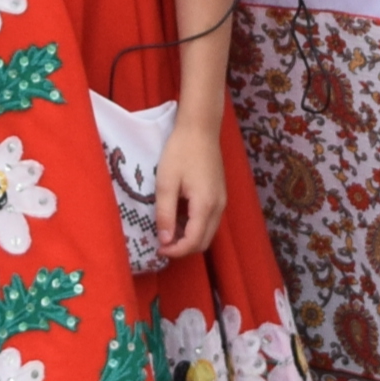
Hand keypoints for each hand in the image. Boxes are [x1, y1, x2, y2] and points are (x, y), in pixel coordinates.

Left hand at [154, 111, 228, 262]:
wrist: (200, 128)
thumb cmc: (180, 152)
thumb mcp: (166, 183)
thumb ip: (165, 214)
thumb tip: (165, 241)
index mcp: (205, 205)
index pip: (193, 242)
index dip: (175, 251)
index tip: (157, 248)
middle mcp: (218, 207)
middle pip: (204, 242)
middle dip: (183, 248)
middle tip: (162, 242)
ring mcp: (222, 201)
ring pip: (208, 233)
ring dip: (189, 238)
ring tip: (168, 230)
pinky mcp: (220, 195)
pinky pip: (210, 221)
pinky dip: (195, 227)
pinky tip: (179, 217)